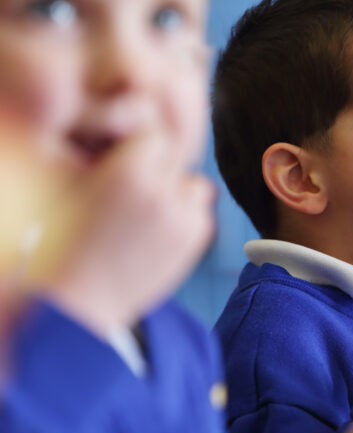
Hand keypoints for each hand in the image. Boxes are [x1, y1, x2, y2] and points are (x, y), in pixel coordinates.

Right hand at [41, 129, 214, 337]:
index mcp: (126, 172)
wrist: (82, 297)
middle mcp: (160, 190)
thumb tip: (153, 141)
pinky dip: (186, 220)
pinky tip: (157, 237)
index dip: (142, 149)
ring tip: (149, 217)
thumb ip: (118, 161)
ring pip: (195, 185)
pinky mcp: (196, 238)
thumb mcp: (82, 187)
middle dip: (160, 170)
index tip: (129, 164)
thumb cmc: (71, 241)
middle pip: (178, 159)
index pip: (154, 136)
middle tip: (137, 194)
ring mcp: (183, 216)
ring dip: (179, 194)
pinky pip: (200, 214)